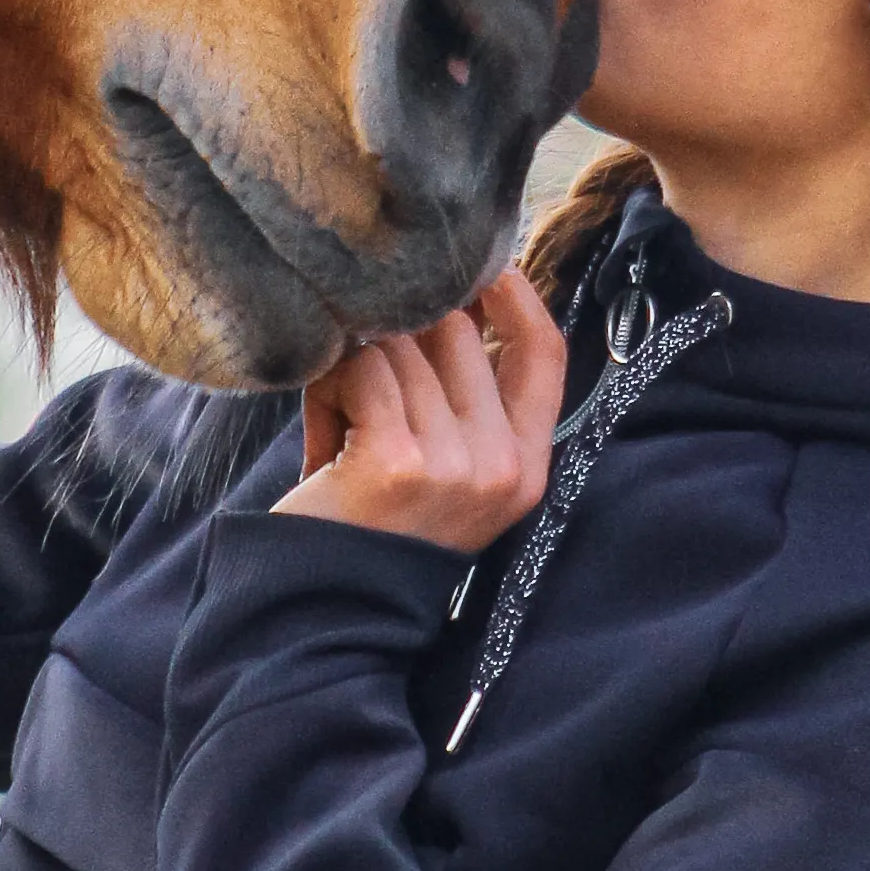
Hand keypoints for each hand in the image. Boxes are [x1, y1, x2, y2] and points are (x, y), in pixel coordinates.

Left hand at [278, 268, 566, 552]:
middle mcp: (502, 466)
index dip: (517, 295)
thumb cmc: (372, 523)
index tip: (482, 261)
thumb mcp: (441, 465)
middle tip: (360, 388)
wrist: (324, 609)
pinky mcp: (399, 460)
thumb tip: (445, 291)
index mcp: (525, 466)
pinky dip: (330, 389)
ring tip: (340, 425)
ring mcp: (454, 464)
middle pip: (455, 332)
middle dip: (395, 337)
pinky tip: (326, 439)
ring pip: (399, 346)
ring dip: (353, 368)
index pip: (545, 354)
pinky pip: (361, 371)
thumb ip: (457, 390)